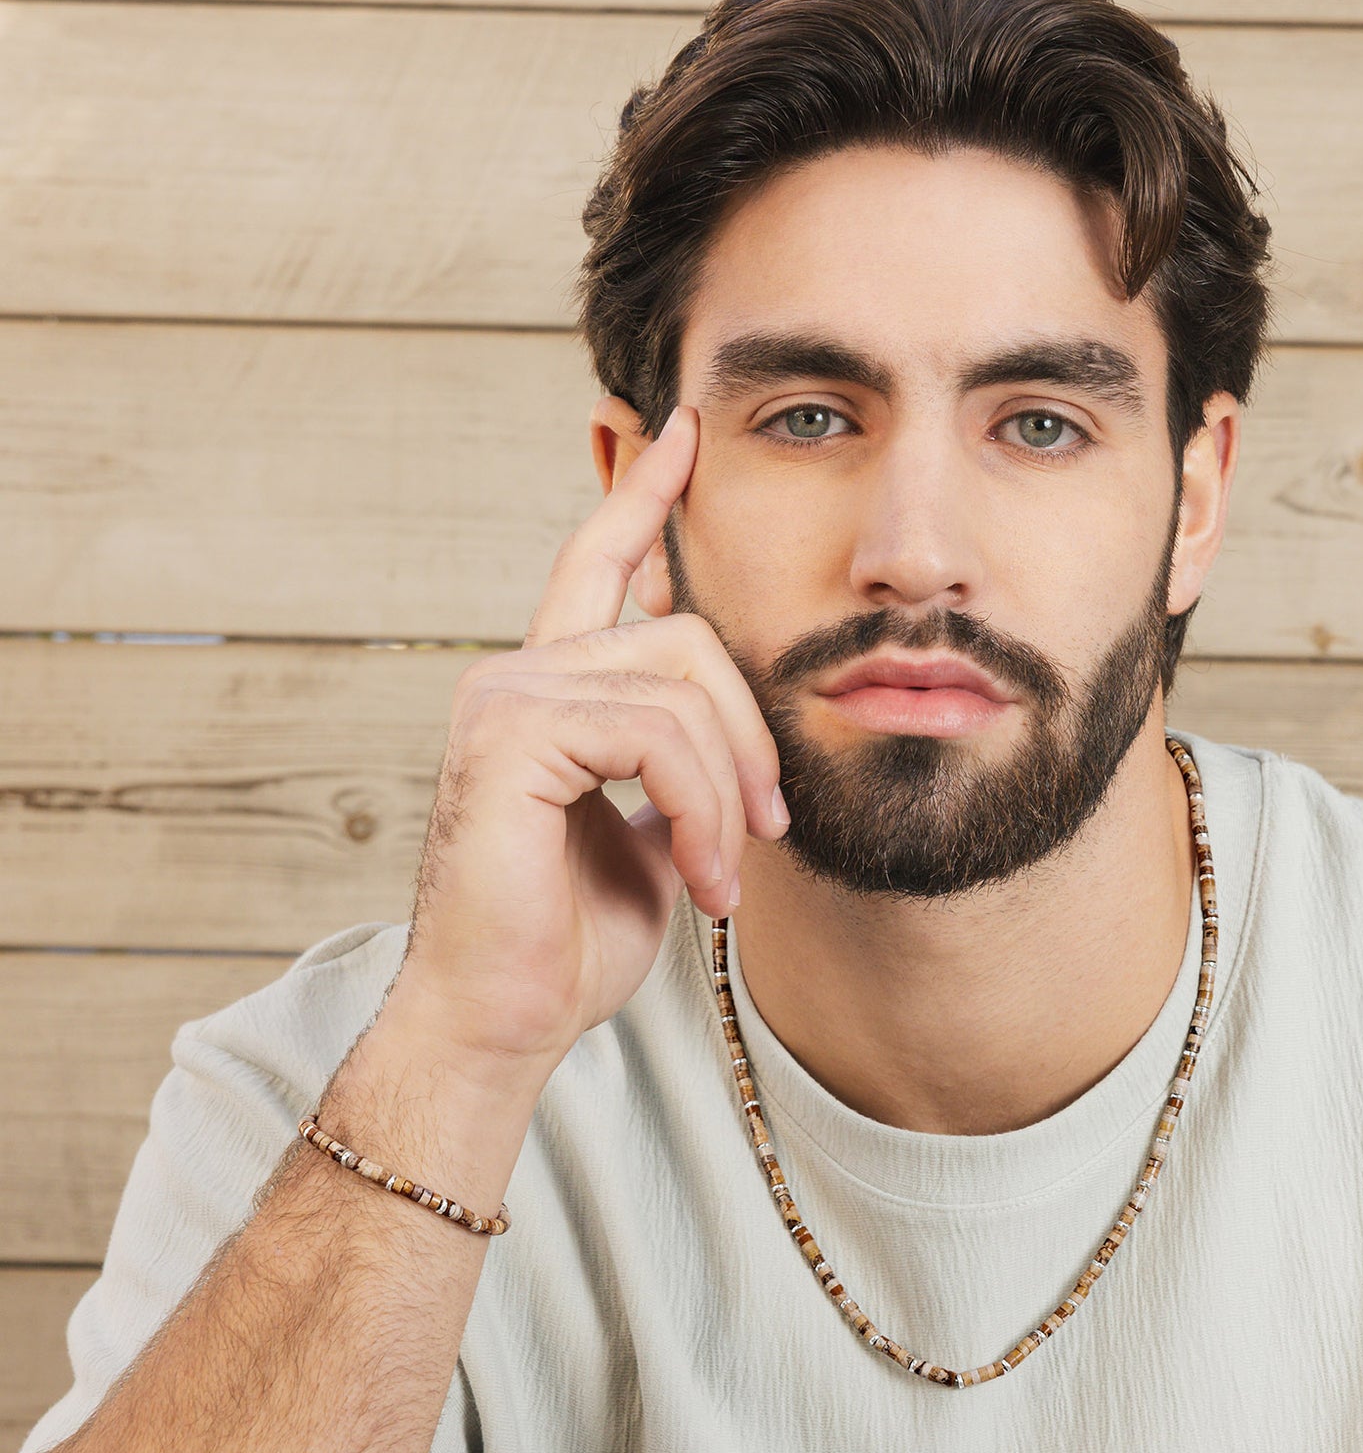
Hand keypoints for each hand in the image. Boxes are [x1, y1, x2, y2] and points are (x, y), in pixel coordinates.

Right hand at [388, 406, 787, 1068]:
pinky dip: (700, 810)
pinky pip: (656, 735)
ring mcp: (506, 698)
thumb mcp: (652, 846)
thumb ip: (679, 779)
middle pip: (686, 637)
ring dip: (729, 793)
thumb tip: (731, 755)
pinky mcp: (511, 735)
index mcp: (549, 693)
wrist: (503, 1021)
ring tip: (727, 877)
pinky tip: (702, 880)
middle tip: (770, 829)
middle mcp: (518, 676)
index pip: (598, 566)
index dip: (643, 498)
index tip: (683, 431)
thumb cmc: (567, 945)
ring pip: (681, 687)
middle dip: (751, 736)